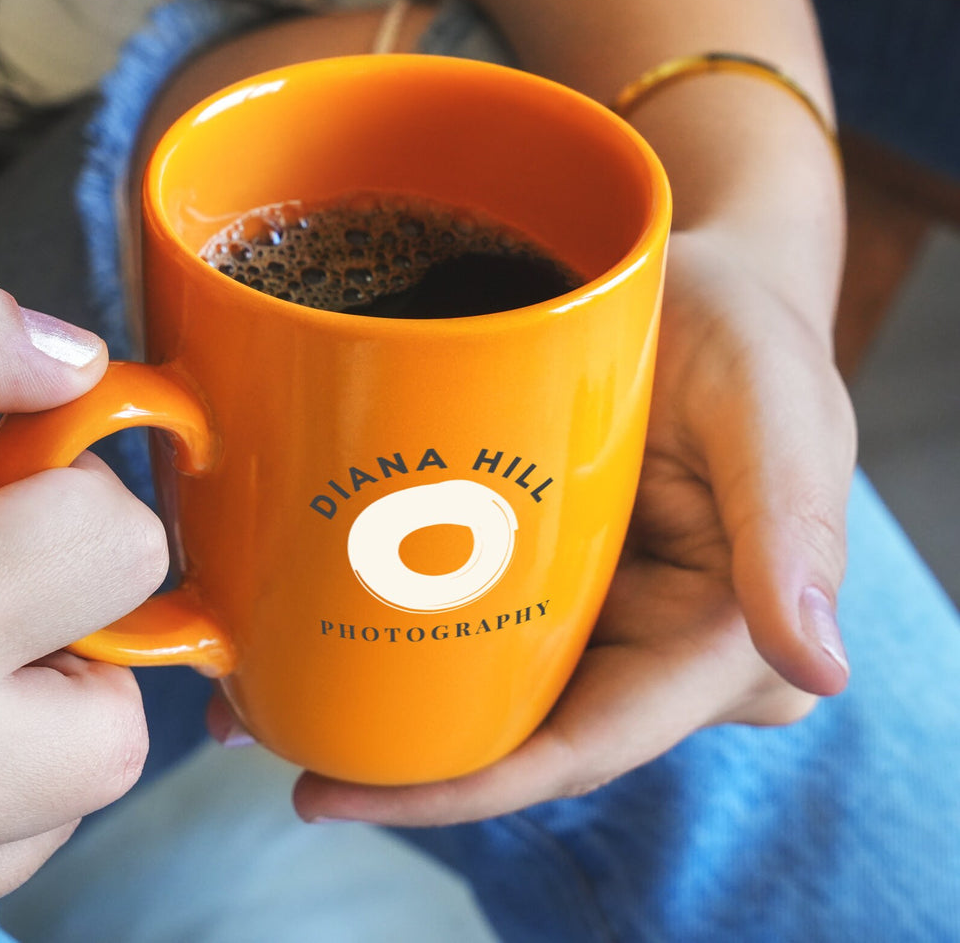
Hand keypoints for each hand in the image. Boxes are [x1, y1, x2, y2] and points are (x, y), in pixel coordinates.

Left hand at [242, 226, 854, 824]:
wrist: (699, 279)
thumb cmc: (747, 332)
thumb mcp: (774, 406)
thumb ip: (791, 524)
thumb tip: (816, 668)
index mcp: (724, 647)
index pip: (582, 746)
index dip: (463, 787)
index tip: (338, 795)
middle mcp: (656, 651)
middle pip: (514, 731)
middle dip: (397, 756)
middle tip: (266, 735)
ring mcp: (600, 610)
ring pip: (485, 685)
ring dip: (382, 702)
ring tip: (260, 696)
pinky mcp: (556, 565)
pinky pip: (478, 616)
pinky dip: (399, 629)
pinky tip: (311, 624)